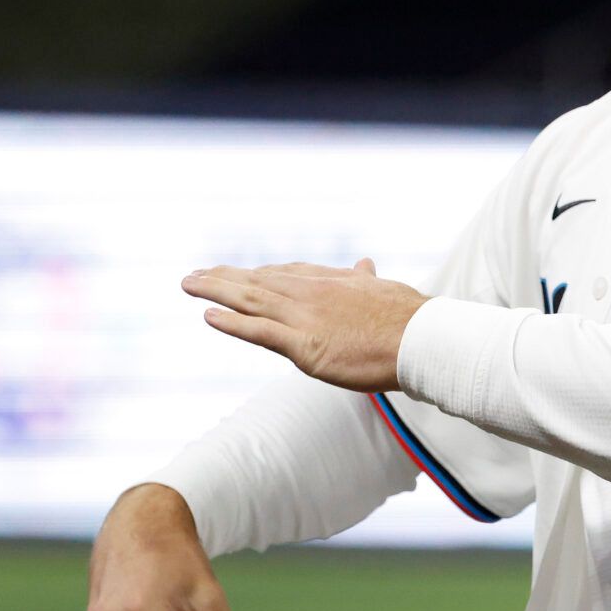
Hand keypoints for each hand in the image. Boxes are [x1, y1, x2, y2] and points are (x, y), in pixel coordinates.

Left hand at [181, 258, 427, 391]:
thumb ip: (365, 280)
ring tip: (189, 284)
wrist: (421, 340)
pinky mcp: (305, 346)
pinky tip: (209, 316)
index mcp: (332, 281)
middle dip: (224, 277)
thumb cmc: (410, 318)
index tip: (235, 273)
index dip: (256, 273)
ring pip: (252, 300)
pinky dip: (232, 323)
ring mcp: (306, 318)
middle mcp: (313, 294)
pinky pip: (259, 332)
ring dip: (216, 291)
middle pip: (259, 281)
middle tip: (194, 274)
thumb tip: (364, 264)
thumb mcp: (385, 289)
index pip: (285, 273)